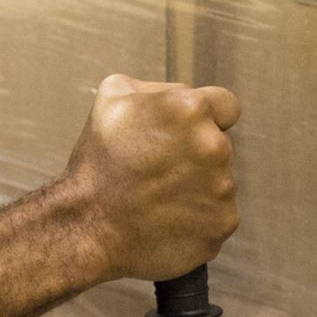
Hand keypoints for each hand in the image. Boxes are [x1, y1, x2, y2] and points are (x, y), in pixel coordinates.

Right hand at [62, 74, 239, 283]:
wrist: (89, 227)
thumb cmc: (98, 163)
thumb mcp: (112, 98)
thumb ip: (156, 88)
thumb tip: (178, 97)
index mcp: (191, 108)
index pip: (227, 105)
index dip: (209, 116)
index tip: (188, 133)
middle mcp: (215, 145)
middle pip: (221, 143)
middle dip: (197, 152)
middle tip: (158, 168)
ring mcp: (222, 187)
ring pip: (219, 179)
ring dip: (198, 184)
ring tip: (158, 194)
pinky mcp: (223, 222)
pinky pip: (217, 212)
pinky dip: (198, 216)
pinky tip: (168, 216)